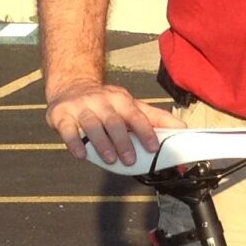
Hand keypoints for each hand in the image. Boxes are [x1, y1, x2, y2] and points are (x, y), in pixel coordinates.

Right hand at [46, 80, 179, 165]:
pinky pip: (67, 129)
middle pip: (113, 121)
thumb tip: (184, 130)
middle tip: (130, 159)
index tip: (153, 147)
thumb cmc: (106, 102)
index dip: (145, 131)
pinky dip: (74, 142)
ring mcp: (80, 107)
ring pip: (92, 125)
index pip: (135, 115)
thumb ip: (156, 119)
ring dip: (101, 143)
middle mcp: (101, 101)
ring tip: (109, 160)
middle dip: (123, 141)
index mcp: (120, 100)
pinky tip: (81, 155)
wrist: (71, 85)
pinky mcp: (61, 115)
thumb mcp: (131, 105)